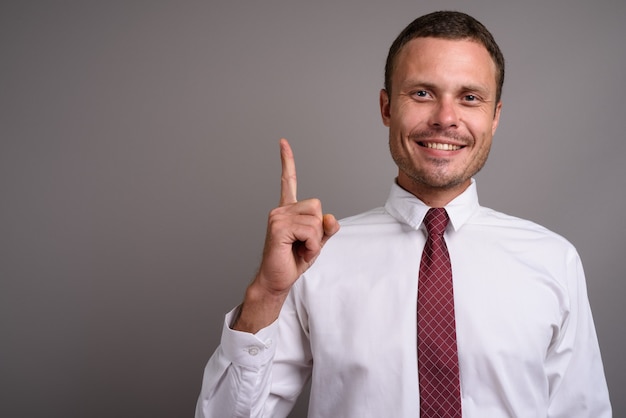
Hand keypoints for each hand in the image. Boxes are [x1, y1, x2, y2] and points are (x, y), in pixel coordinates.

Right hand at [257, 138, 339, 292]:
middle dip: (318, 230)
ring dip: (314, 240)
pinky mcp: (278, 227)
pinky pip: (310, 231)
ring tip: (300, 249)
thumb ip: (326, 229)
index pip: (288, 181)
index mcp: (288, 210)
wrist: (278, 279)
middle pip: (318, 207)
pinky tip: (298, 251)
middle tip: (304, 245)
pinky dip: (310, 246)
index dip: (287, 161)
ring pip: (316, 221)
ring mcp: (277, 216)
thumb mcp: (316, 243)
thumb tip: (331, 218)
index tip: (282, 142)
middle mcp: (281, 209)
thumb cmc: (293, 260)